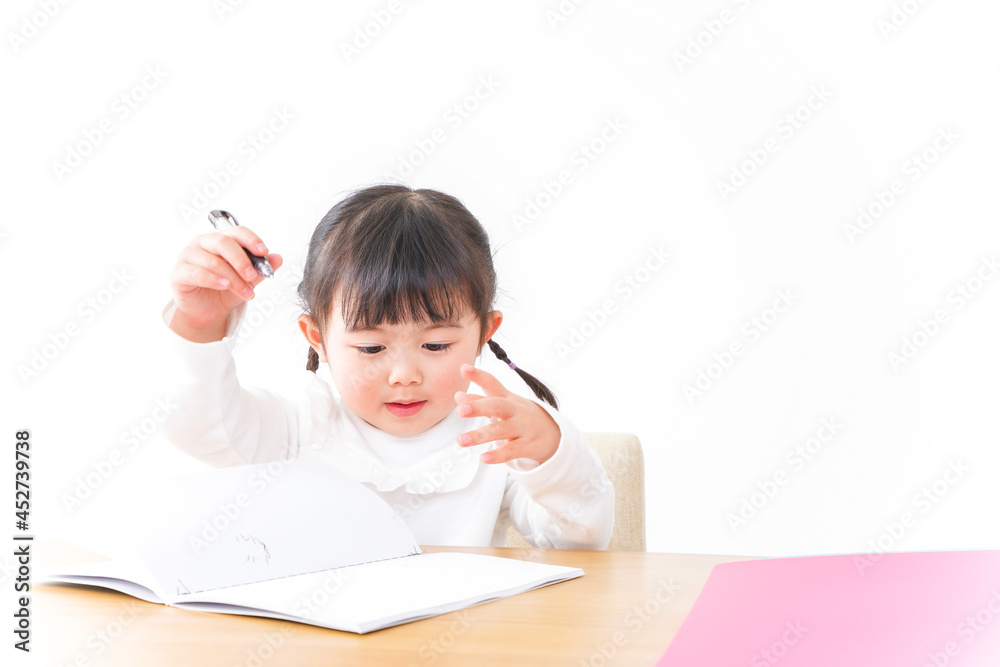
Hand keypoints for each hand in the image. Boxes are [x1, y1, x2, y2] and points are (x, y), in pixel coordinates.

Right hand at [168, 227, 281, 341]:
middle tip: (254, 276)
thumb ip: (261, 269)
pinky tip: (224, 286)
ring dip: (233, 278)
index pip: (237, 232)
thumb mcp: (248, 281)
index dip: (251, 240)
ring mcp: (188, 256)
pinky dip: (213, 280)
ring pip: (213, 261)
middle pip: (223, 242)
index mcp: (221, 240)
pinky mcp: (179, 273)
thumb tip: (278, 258)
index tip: (264, 252)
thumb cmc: (225, 290)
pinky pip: (197, 273)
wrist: (207, 311)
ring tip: (246, 292)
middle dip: (242, 260)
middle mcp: (203, 243)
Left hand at [454, 364, 559, 464]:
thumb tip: (458, 396)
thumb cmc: (522, 417)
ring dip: (480, 435)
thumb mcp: (504, 405)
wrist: (555, 434)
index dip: (478, 375)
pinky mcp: (528, 445)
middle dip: (478, 407)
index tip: (463, 368)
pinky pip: (512, 450)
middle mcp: (515, 410)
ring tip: (461, 440)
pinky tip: (484, 458)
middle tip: (460, 409)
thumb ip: (481, 400)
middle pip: (497, 405)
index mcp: (507, 398)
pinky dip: (498, 455)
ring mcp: (522, 428)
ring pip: (501, 430)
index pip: (493, 383)